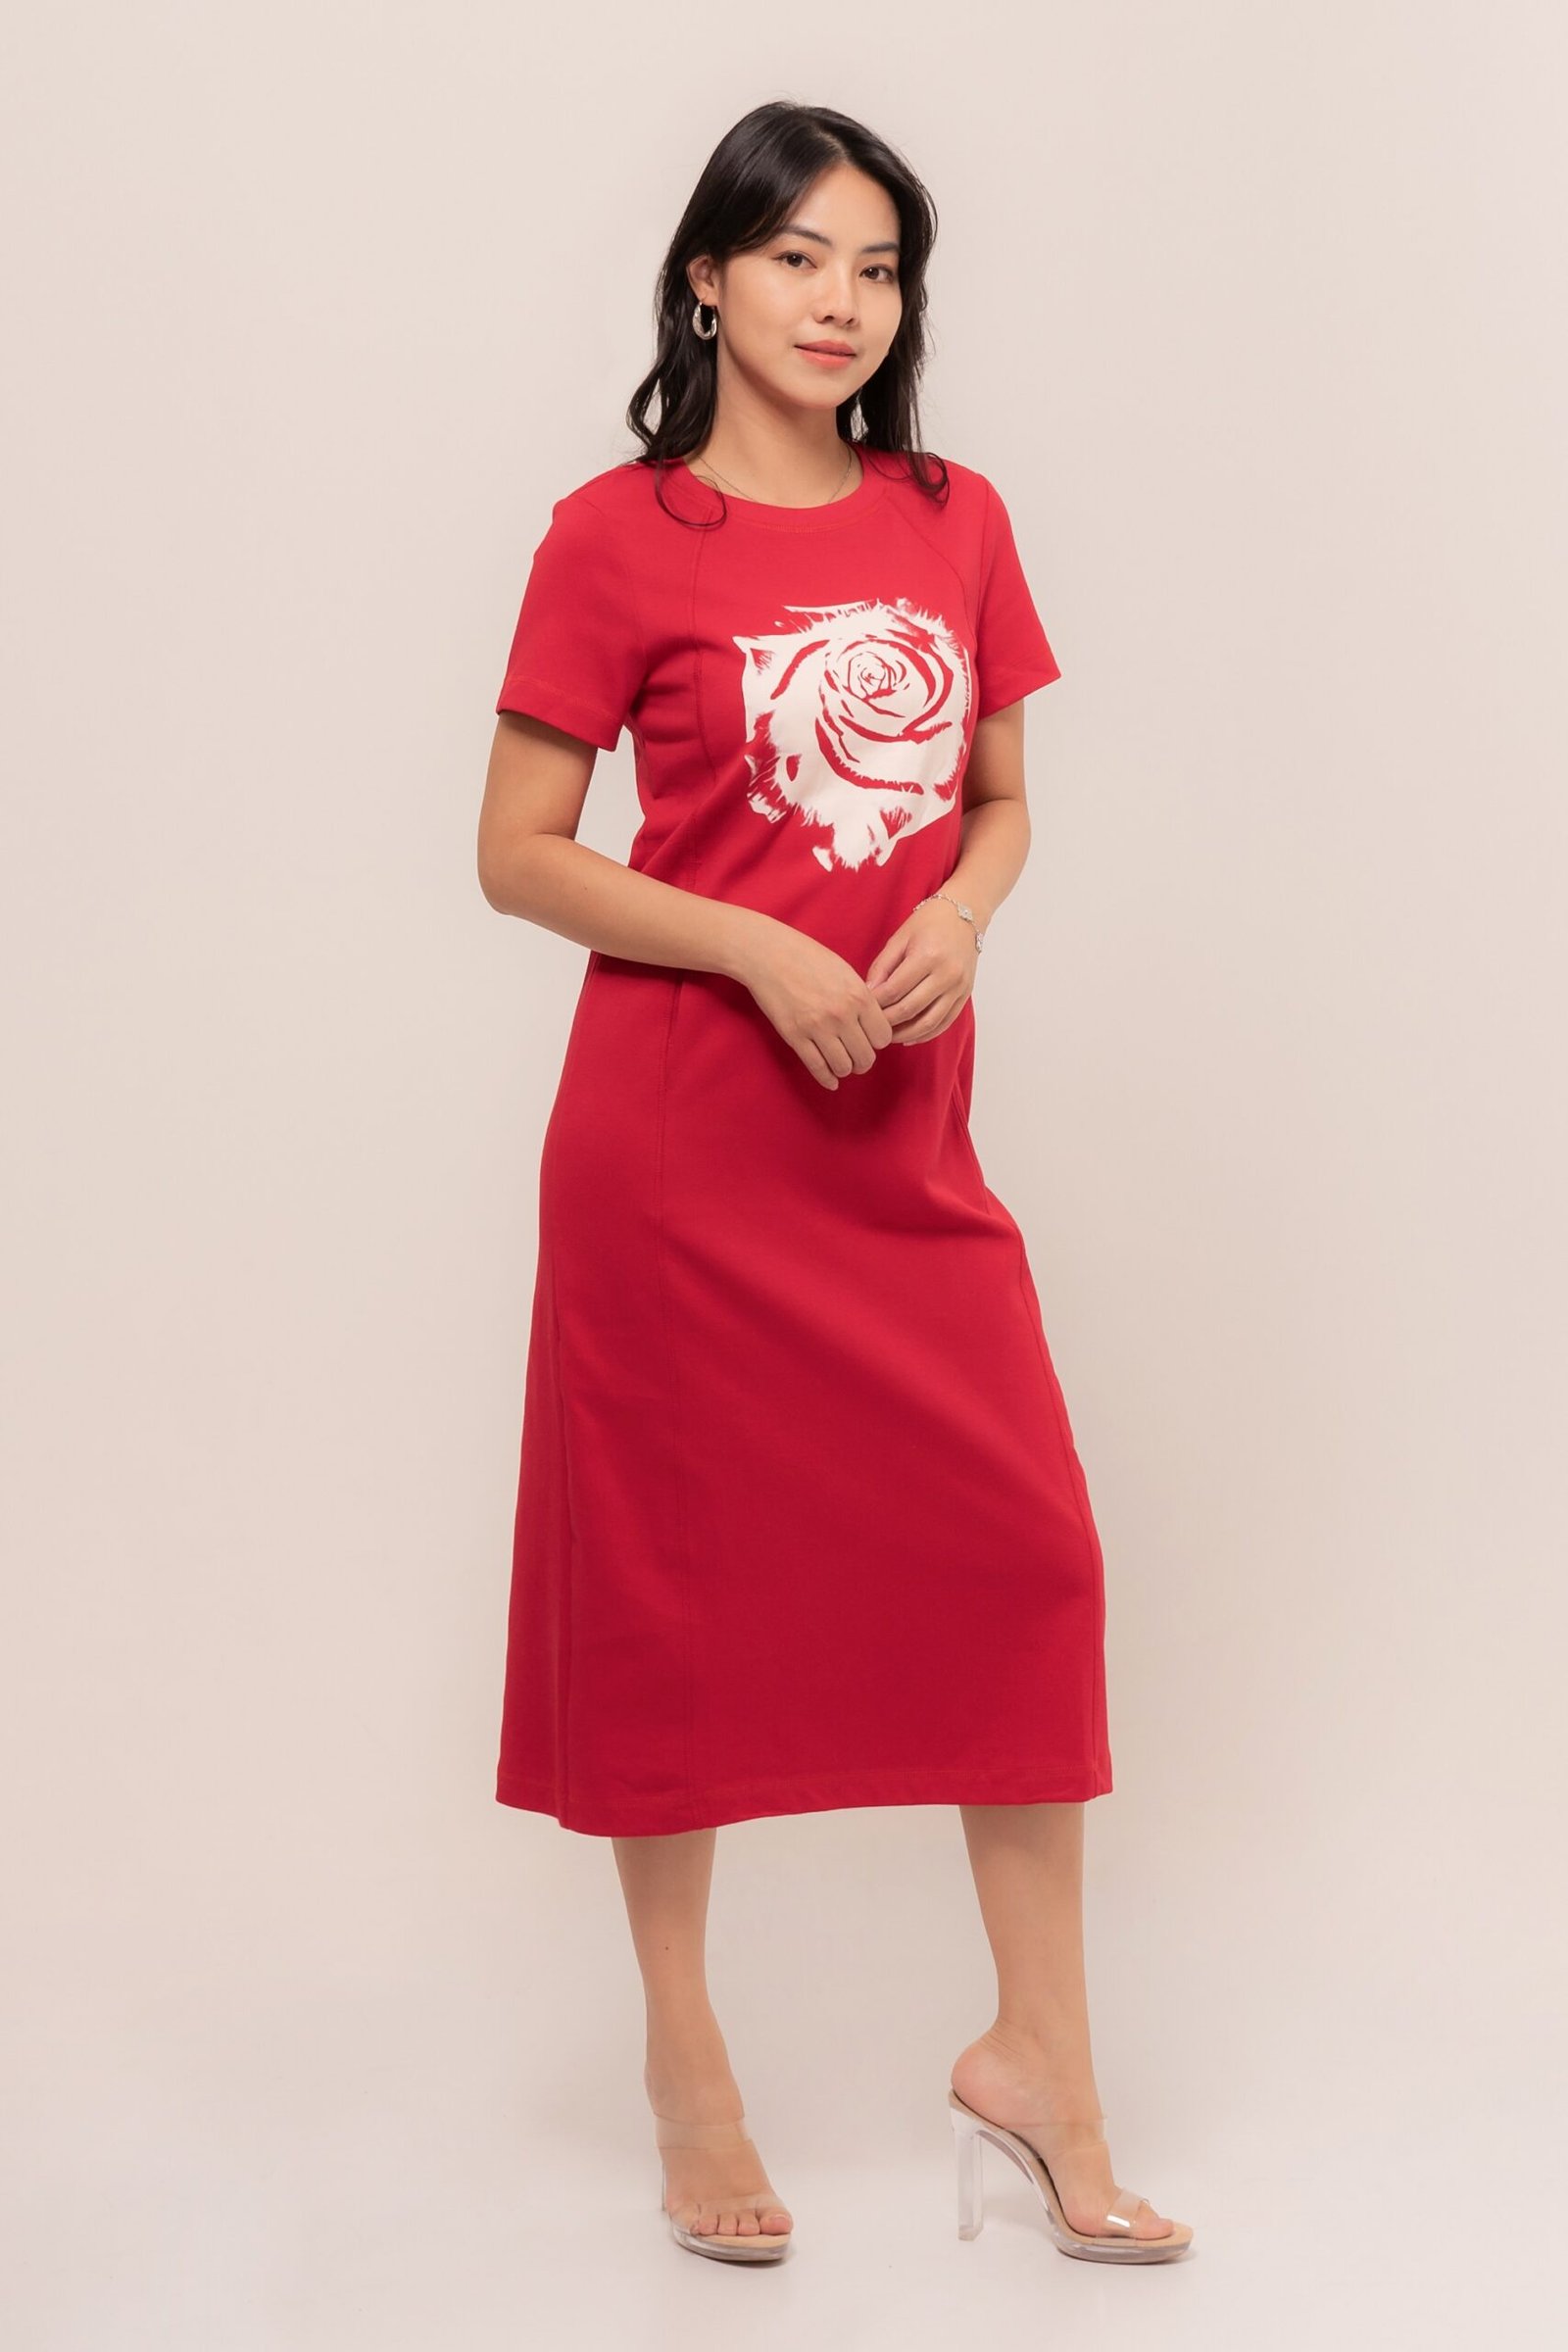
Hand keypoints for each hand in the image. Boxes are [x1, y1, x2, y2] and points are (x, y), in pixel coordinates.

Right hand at [739, 922, 896, 1089]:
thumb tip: (873, 1024)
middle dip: (864, 1060)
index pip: (883, 1037)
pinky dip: (827, 1079)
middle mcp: (841, 1015)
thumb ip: (862, 998)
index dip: (878, 1041)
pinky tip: (831, 1081)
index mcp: (858, 996)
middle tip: (858, 1056)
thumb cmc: (808, 957)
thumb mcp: (845, 971)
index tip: (870, 1038)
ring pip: (844, 1067)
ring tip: (843, 1063)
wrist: (769, 955)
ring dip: (845, 1069)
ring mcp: (817, 1028)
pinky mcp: (795, 1037)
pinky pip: (818, 1068)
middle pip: (866, 1056)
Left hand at [864, 899, 977, 1043]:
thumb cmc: (928, 923)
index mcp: (927, 957)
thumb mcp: (899, 938)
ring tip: (887, 1037)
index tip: (861, 1009)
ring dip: (905, 1034)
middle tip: (869, 1027)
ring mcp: (959, 987)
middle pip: (910, 1009)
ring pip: (929, 1022)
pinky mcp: (965, 995)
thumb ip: (882, 967)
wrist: (965, 915)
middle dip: (887, 1022)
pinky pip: (945, 1022)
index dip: (875, 1004)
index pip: (895, 990)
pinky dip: (926, 1034)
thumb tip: (868, 995)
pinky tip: (909, 1037)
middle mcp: (946, 974)